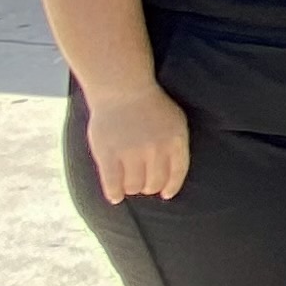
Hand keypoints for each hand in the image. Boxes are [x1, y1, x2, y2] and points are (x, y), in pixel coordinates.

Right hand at [85, 82, 189, 202]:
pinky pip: (113, 182)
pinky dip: (114, 193)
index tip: (166, 194)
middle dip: (150, 187)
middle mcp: (156, 149)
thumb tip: (173, 171)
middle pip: (155, 182)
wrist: (122, 88)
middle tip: (144, 186)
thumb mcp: (175, 121)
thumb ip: (176, 145)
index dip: (171, 187)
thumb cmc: (151, 104)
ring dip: (133, 189)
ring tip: (130, 186)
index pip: (176, 174)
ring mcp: (131, 152)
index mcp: (175, 141)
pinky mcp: (108, 153)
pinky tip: (115, 197)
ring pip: (135, 185)